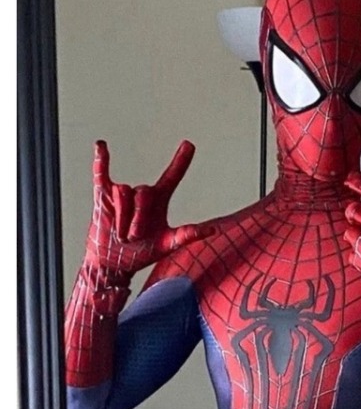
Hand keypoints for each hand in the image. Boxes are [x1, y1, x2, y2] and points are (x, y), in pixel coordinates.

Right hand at [85, 140, 199, 280]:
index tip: (189, 144)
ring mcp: (122, 193)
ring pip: (123, 194)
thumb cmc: (142, 253)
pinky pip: (101, 173)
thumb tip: (212, 229)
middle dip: (138, 219)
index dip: (180, 161)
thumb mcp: (166, 245)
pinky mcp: (103, 195)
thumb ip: (186, 235)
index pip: (172, 176)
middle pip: (143, 193)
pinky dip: (100, 160)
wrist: (115, 263)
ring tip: (121, 235)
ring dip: (122, 219)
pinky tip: (101, 146)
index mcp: (159, 200)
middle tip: (134, 238)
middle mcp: (141, 193)